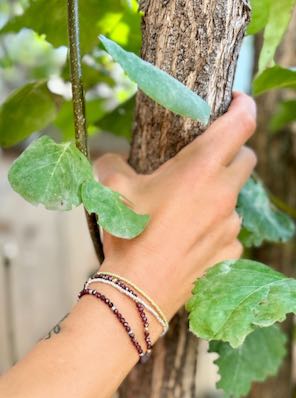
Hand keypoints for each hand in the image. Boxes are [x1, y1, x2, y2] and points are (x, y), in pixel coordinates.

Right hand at [94, 92, 256, 319]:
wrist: (138, 290)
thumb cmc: (127, 235)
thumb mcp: (111, 188)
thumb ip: (114, 163)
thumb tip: (112, 161)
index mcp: (200, 168)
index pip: (242, 123)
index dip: (245, 107)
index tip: (238, 102)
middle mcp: (223, 193)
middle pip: (246, 158)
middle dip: (232, 152)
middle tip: (207, 159)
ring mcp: (230, 225)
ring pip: (236, 197)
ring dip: (220, 195)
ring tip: (189, 209)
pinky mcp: (230, 252)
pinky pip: (230, 232)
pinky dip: (216, 229)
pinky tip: (191, 239)